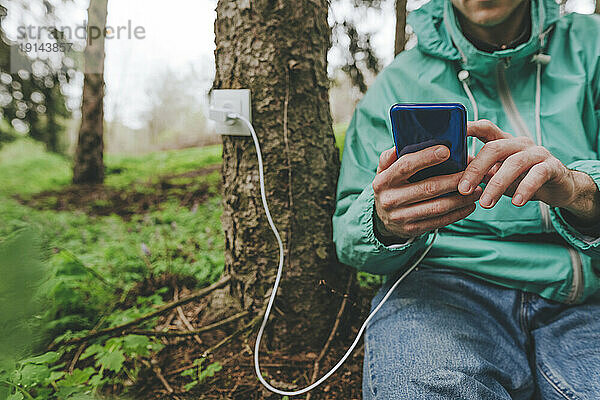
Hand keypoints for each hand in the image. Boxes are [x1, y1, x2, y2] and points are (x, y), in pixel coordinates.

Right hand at [373, 145, 481, 238]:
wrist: (381, 218)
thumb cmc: (390, 187)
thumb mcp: (384, 171)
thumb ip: (390, 157)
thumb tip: (401, 143)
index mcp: (383, 181)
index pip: (406, 166)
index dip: (426, 158)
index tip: (447, 151)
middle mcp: (390, 199)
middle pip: (428, 187)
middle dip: (454, 179)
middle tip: (472, 172)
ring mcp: (401, 217)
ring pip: (437, 206)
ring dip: (461, 198)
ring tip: (478, 190)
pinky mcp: (412, 230)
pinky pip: (439, 221)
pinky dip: (457, 213)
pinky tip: (469, 205)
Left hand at [458, 120, 599, 222]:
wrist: (558, 188)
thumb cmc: (520, 179)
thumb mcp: (496, 174)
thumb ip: (478, 170)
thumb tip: (450, 172)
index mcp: (503, 141)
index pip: (485, 128)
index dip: (470, 127)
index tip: (452, 133)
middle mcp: (519, 143)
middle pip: (494, 148)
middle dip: (476, 169)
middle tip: (463, 189)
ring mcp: (537, 153)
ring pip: (514, 163)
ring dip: (497, 185)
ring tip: (487, 204)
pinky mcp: (552, 167)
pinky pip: (537, 175)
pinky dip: (525, 188)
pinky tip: (516, 202)